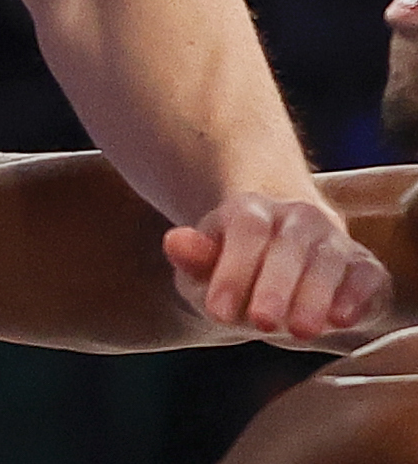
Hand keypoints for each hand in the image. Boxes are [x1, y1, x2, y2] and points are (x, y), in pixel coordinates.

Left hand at [163, 192, 391, 345]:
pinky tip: (341, 320)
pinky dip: (357, 296)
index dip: (232, 270)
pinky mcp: (365, 267)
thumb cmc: (237, 271)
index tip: (217, 313)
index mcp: (251, 209)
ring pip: (329, 259)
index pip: (245, 230)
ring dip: (314, 295)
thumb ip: (193, 259)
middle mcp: (297, 217)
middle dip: (274, 285)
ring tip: (298, 330)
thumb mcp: (206, 268)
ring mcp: (335, 239)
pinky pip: (367, 275)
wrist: (286, 261)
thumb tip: (173, 241)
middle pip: (288, 245)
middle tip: (260, 322)